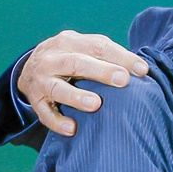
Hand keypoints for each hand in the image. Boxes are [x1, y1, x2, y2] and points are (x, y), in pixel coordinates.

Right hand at [18, 31, 148, 135]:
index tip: (142, 69)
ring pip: (58, 88)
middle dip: (101, 71)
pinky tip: (72, 129)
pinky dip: (57, 122)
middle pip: (77, 63)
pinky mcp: (36, 101)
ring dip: (77, 97)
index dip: (121, 57)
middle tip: (123, 80)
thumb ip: (108, 54)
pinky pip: (45, 113)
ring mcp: (41, 81)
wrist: (30, 68)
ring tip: (96, 104)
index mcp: (69, 42)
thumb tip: (142, 69)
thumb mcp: (84, 48)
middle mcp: (53, 59)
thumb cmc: (71, 57)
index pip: (97, 46)